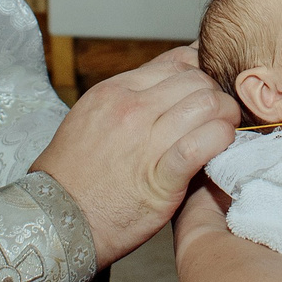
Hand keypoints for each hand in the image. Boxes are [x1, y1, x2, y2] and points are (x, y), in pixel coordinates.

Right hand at [34, 46, 238, 266]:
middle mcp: (131, 108)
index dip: (202, 73)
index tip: (209, 90)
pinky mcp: (160, 176)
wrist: (55, 220)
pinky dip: (221, 141)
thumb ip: (128, 98)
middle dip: (219, 94)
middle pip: (197, 80)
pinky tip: (224, 148)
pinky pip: (202, 144)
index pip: (177, 62)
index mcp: (115, 90)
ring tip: (226, 131)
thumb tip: (161, 87)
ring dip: (226, 116)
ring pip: (207, 104)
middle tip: (224, 115)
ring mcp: (145, 140)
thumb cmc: (74, 175)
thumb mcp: (92, 118)